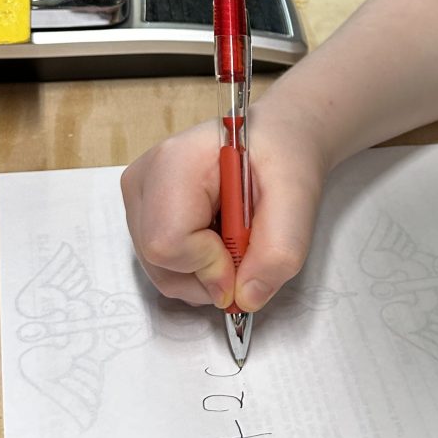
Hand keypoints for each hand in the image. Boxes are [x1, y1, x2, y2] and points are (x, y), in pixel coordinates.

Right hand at [120, 104, 325, 314]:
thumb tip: (245, 298)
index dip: (210, 266)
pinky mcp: (143, 214)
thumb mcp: (299, 199)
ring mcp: (138, 198)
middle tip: (247, 248)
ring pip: (160, 271)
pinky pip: (164, 266)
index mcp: (175, 161)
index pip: (168, 241)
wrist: (278, 138)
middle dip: (210, 276)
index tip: (247, 255)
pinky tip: (219, 238)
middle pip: (159, 262)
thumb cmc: (285, 154)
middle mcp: (144, 179)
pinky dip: (199, 268)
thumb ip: (278, 252)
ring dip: (207, 274)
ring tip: (236, 238)